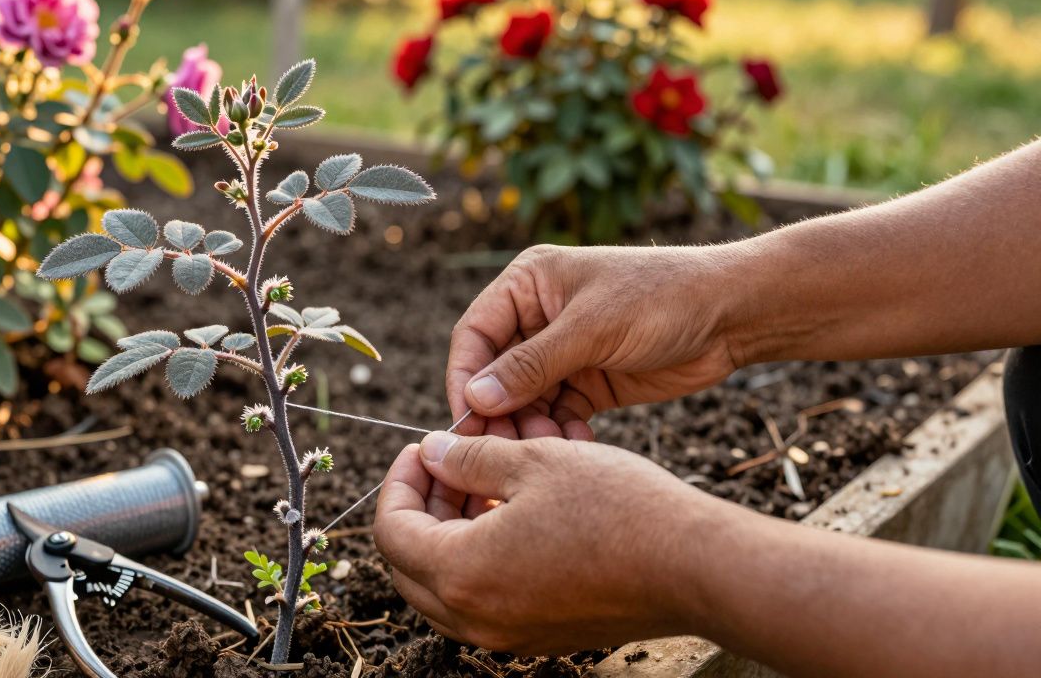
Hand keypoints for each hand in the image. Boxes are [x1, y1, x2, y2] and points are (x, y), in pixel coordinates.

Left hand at [373, 431, 731, 654]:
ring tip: (485, 481)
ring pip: (447, 587)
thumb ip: (468, 459)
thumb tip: (431, 454)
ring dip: (451, 533)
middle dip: (420, 509)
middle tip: (448, 464)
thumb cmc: (616, 507)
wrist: (694, 565)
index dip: (398, 481)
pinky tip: (517, 513)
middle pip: (410, 566)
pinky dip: (484, 557)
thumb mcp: (533, 462)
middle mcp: (477, 618)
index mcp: (462, 574)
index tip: (421, 449)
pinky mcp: (543, 636)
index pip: (391, 532)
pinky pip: (487, 600)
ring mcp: (510, 635)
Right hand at [447, 244, 742, 439]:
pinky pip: (557, 414)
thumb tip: (474, 399)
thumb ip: (531, 365)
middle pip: (494, 373)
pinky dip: (560, 433)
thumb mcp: (593, 329)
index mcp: (528, 284)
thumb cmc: (663, 298)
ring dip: (529, 427)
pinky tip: (577, 447)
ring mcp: (563, 352)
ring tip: (548, 449)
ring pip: (524, 400)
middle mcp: (538, 317)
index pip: (475, 335)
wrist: (733, 314)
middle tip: (503, 450)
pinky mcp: (589, 382)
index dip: (464, 378)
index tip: (466, 421)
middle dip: (498, 412)